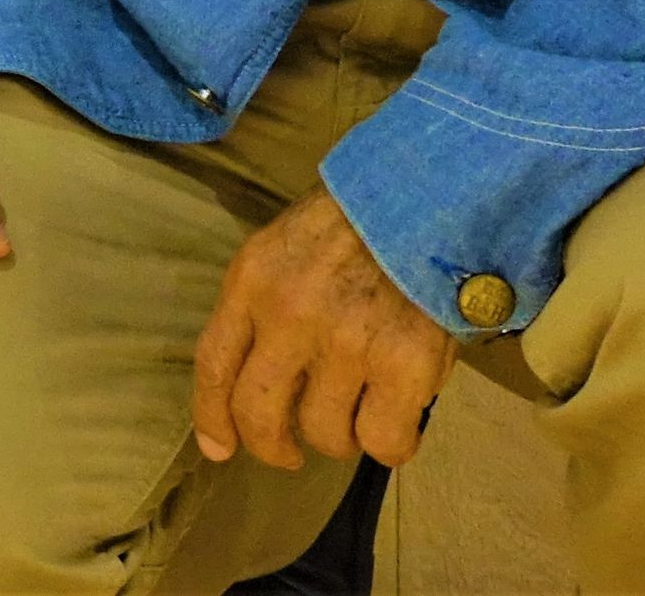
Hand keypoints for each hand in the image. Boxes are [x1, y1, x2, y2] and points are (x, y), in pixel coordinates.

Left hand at [190, 190, 452, 468]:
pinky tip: (402, 420)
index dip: (212, 416)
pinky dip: (392, 444)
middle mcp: (290, 314)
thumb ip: (265, 304)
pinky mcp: (403, 364)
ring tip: (362, 411)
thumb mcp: (286, 245)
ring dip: (341, 437)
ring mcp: (346, 342)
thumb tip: (256, 378)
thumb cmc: (360, 218)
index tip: (219, 447)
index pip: (214, 364)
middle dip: (271, 446)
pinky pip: (383, 440)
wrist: (432, 193)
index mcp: (253, 279)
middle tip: (290, 452)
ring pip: (325, 433)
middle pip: (258, 412)